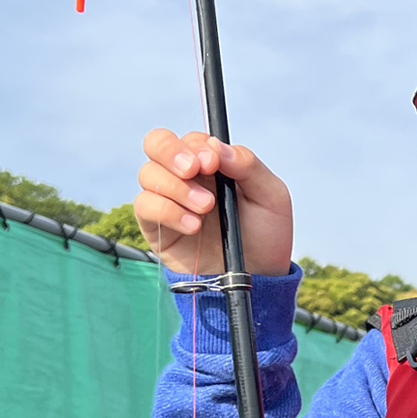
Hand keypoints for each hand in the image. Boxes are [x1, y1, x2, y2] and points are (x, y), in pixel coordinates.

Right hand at [135, 129, 292, 276]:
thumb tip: (216, 147)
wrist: (260, 277)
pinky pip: (144, 206)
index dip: (197, 145)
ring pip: (148, 174)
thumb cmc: (266, 234)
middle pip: (156, 143)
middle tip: (194, 170)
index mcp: (213, 165)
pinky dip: (167, 211)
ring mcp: (169, 201)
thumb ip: (249, 166)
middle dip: (171, 151)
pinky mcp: (158, 227)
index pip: (191, 139)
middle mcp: (186, 178)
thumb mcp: (272, 196)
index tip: (212, 162)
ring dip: (176, 187)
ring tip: (205, 208)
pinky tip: (193, 226)